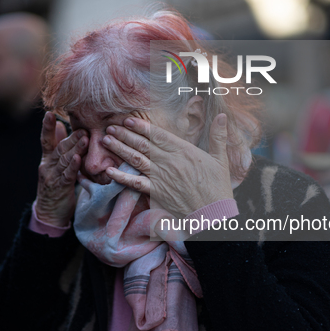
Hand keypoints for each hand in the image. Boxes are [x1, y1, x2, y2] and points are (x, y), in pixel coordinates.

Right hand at [35, 112, 87, 226]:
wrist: (49, 214)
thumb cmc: (55, 185)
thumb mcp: (55, 165)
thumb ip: (58, 146)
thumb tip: (62, 125)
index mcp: (47, 159)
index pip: (46, 140)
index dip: (47, 127)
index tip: (50, 113)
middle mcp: (47, 166)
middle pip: (59, 148)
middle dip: (71, 137)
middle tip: (83, 127)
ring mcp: (52, 177)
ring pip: (63, 160)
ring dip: (75, 149)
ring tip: (84, 138)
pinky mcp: (59, 189)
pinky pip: (66, 176)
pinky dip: (72, 167)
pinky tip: (78, 159)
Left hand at [102, 114, 232, 216]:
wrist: (214, 215)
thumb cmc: (218, 188)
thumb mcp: (221, 160)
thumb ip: (219, 136)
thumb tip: (223, 115)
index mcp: (184, 151)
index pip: (158, 135)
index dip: (141, 126)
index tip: (128, 120)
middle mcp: (170, 162)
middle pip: (143, 145)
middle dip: (125, 135)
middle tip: (110, 127)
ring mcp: (161, 178)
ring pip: (136, 160)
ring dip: (120, 149)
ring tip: (106, 140)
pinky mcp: (157, 193)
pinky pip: (135, 183)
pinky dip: (121, 177)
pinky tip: (109, 171)